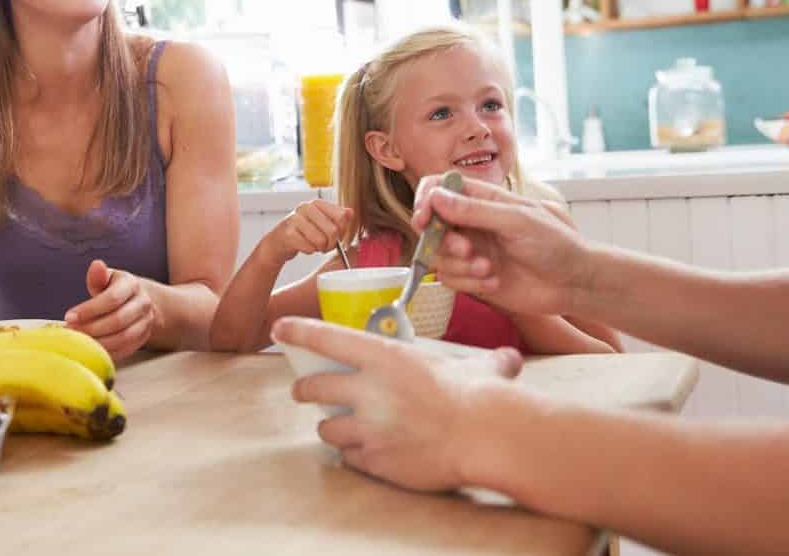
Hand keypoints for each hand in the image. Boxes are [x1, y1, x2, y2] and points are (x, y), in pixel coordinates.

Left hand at [65, 260, 155, 359]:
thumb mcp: (107, 278)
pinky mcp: (144, 338)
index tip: (69, 317)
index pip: (112, 298)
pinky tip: (91, 350)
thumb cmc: (116, 288)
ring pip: (123, 338)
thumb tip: (96, 265)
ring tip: (79, 342)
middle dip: (91, 328)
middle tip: (70, 332)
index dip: (89, 309)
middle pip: (118, 320)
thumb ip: (98, 276)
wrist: (140, 301)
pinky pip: (126, 349)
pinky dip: (107, 352)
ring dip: (99, 343)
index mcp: (131, 284)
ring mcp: (146, 322)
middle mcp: (143, 303)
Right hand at [262, 200, 352, 265]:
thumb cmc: (304, 232)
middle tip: (325, 245)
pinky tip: (303, 246)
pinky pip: (309, 248)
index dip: (342, 231)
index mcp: (317, 203)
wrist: (280, 241)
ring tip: (313, 245)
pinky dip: (309, 251)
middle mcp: (306, 207)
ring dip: (319, 248)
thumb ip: (338, 217)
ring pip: (321, 240)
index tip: (336, 235)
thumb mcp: (323, 222)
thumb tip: (350, 212)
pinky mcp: (288, 233)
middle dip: (331, 243)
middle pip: (332, 230)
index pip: (341, 217)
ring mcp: (295, 219)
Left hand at [273, 317, 521, 490]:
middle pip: (312, 387)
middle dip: (304, 389)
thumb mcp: (473, 367)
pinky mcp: (374, 460)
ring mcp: (368, 427)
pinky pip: (348, 458)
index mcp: (383, 356)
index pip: (326, 337)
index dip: (297, 331)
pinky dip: (354, 456)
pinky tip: (367, 453)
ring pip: (326, 427)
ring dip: (330, 426)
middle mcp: (367, 389)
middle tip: (305, 391)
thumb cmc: (480, 396)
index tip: (278, 328)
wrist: (486, 437)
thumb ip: (483, 362)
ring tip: (341, 427)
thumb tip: (510, 359)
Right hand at [413, 176, 587, 315]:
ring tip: (488, 268)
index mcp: (482, 200)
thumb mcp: (517, 221)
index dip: (426, 200)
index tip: (425, 218)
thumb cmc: (556, 244)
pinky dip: (469, 283)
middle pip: (431, 225)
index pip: (439, 189)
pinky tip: (494, 281)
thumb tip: (436, 197)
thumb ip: (475, 210)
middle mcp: (472, 223)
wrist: (574, 283)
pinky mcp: (472, 278)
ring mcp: (471, 251)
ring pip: (438, 255)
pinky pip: (450, 279)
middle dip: (442, 239)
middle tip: (466, 249)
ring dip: (459, 265)